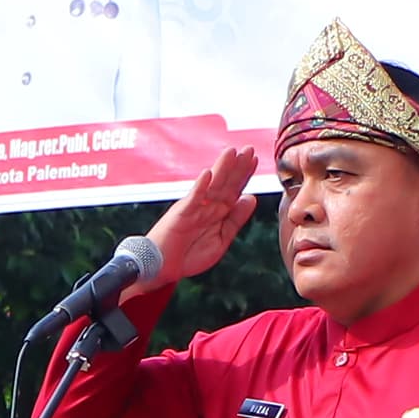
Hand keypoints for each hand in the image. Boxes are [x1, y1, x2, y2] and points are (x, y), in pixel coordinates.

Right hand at [150, 146, 260, 284]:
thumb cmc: (189, 255)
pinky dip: (200, 187)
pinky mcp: (181, 214)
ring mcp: (194, 208)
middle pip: (225, 183)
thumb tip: (251, 198)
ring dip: (221, 168)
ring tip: (232, 152)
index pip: (234, 190)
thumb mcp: (221, 239)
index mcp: (218, 212)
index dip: (244, 175)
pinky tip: (208, 174)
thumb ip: (236, 219)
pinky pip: (192, 199)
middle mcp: (207, 206)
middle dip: (237, 166)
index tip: (254, 159)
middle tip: (248, 148)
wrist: (164, 268)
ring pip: (211, 185)